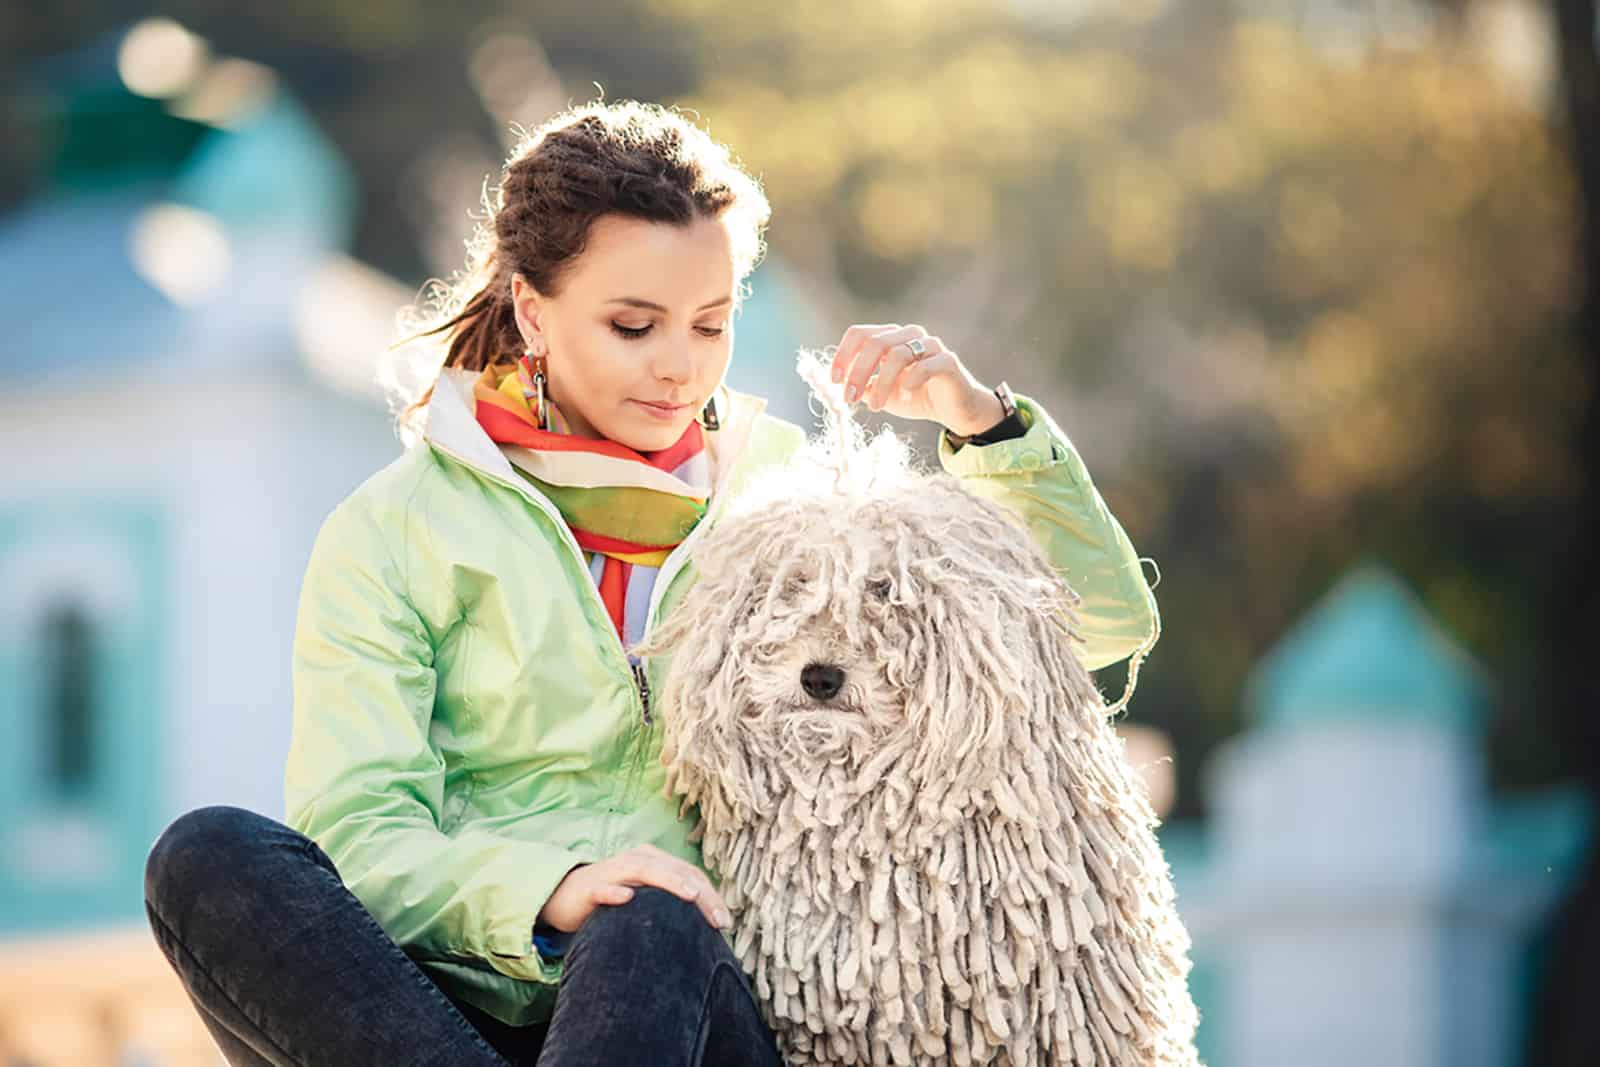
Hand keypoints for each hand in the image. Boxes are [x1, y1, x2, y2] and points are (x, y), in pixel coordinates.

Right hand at [537, 843, 730, 933]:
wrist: (566, 896)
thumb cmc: (615, 899)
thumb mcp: (647, 900)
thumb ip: (672, 906)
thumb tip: (708, 926)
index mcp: (655, 861)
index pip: (690, 874)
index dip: (711, 896)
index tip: (726, 923)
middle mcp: (637, 860)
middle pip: (675, 871)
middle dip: (701, 894)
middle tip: (719, 921)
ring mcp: (613, 871)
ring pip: (644, 870)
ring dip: (669, 881)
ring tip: (690, 895)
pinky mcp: (590, 888)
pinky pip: (604, 888)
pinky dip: (615, 892)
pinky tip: (627, 898)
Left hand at [828, 323, 1004, 436]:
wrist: (952, 410)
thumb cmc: (915, 398)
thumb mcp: (881, 394)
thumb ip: (862, 387)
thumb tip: (837, 385)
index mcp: (891, 338)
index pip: (860, 334)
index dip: (843, 355)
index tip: (835, 381)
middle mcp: (910, 335)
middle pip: (875, 342)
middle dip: (858, 372)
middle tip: (850, 398)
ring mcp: (931, 346)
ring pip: (898, 355)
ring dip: (881, 384)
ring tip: (876, 407)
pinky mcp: (948, 361)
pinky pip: (925, 366)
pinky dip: (909, 382)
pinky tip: (905, 397)